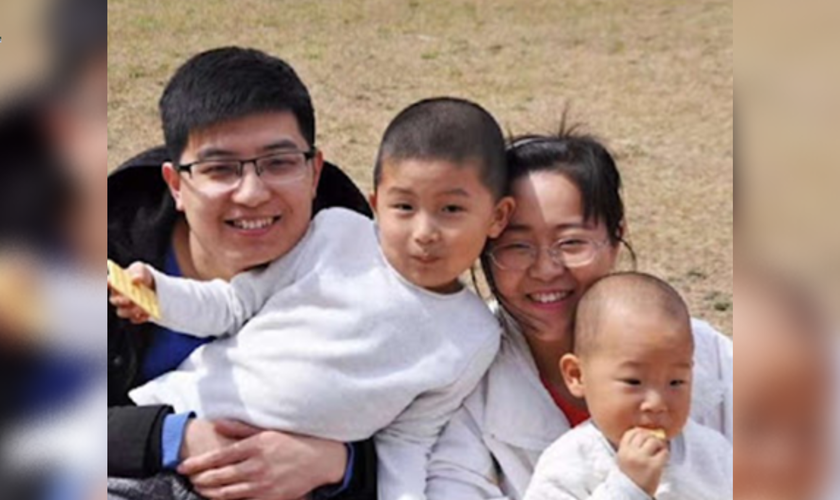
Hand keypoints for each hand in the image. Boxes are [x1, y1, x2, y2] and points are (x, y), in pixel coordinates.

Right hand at [107, 262, 153, 323]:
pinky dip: (140, 317)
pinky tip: (147, 314)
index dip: (108, 282)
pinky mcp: (133, 315)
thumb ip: (138, 272)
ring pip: (122, 312)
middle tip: (129, 299)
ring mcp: (124, 307)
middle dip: (121, 301)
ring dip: (131, 311)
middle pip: (114, 301)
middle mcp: (116, 297)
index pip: (108, 282)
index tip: (111, 281)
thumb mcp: (141, 270)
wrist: (151, 286)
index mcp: (115, 283)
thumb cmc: (141, 275)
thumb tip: (135, 279)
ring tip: (141, 308)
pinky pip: (134, 319)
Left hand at [178, 420, 347, 499]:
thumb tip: (217, 424)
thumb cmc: (292, 443)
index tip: (184, 466)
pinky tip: (220, 498)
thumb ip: (240, 429)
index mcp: (255, 446)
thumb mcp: (267, 431)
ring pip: (228, 492)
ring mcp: (263, 484)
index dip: (198, 463)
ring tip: (200, 489)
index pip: (219, 456)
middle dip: (201, 479)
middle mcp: (257, 466)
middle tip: (190, 479)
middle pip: (220, 476)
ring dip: (210, 492)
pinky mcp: (270, 497)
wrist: (319, 460)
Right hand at [617, 427, 669, 496]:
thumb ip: (631, 447)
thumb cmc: (630, 476)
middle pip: (643, 434)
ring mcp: (642, 459)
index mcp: (622, 451)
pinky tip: (662, 458)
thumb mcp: (624, 459)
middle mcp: (631, 453)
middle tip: (656, 442)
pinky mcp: (654, 466)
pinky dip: (665, 453)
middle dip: (651, 436)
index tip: (646, 435)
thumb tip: (648, 433)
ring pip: (654, 441)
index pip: (632, 432)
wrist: (632, 494)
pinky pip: (664, 452)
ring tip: (659, 451)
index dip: (641, 431)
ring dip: (659, 444)